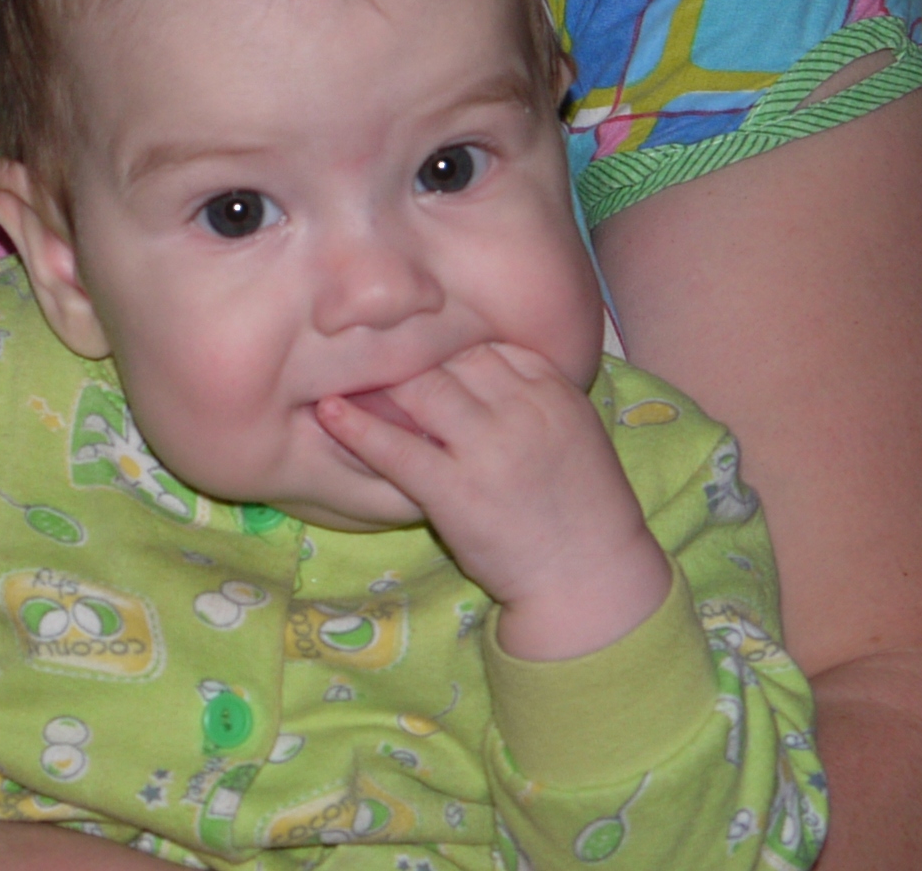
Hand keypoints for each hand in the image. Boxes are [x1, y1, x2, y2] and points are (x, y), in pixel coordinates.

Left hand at [314, 341, 672, 661]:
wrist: (593, 577)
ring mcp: (488, 450)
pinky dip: (356, 427)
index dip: (442, 347)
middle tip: (367, 356)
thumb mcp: (572, 428)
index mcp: (551, 389)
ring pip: (421, 390)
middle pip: (447, 359)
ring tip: (342, 374)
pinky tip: (328, 412)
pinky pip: (397, 448)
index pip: (480, 344)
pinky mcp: (456, 491)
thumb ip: (528, 389)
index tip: (413, 348)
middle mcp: (521, 410)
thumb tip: (469, 353)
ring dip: (378, 382)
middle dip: (407, 358)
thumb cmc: (581, 504)